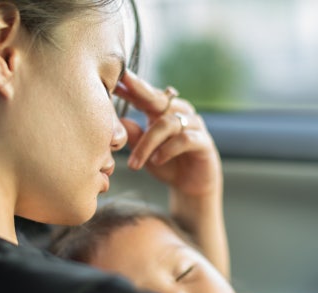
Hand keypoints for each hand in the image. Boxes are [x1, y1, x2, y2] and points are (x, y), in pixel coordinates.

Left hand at [114, 70, 221, 197]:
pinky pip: (184, 139)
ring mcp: (194, 125)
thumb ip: (135, 135)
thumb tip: (118, 120)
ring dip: (147, 143)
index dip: (130, 86)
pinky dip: (167, 150)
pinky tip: (156, 160)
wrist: (190, 188)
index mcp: (164, 112)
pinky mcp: (204, 142)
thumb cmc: (166, 164)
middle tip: (121, 84)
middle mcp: (180, 112)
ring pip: (167, 123)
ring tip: (134, 163)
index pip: (145, 95)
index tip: (113, 78)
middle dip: (139, 90)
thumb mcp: (145, 151)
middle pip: (158, 97)